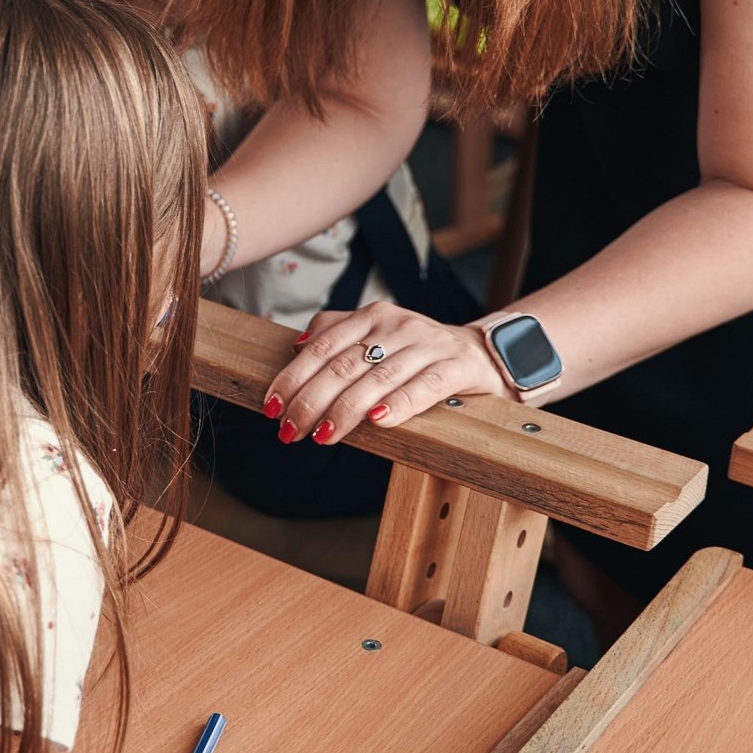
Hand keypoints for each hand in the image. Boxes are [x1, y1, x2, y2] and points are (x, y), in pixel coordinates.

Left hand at [262, 301, 510, 446]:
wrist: (481, 352)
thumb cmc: (416, 353)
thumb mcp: (376, 336)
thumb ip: (336, 333)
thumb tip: (295, 346)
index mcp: (372, 317)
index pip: (322, 346)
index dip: (293, 377)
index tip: (271, 405)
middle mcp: (397, 325)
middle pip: (344, 365)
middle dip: (310, 401)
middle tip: (289, 430)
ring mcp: (427, 345)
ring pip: (377, 378)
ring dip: (345, 410)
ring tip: (321, 435)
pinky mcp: (455, 367)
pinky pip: (424, 387)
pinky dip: (399, 405)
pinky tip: (377, 422)